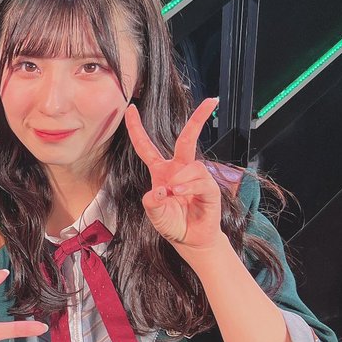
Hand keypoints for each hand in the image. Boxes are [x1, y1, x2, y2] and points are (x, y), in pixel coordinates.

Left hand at [124, 97, 223, 250]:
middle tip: (211, 101)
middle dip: (198, 119)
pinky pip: (200, 180)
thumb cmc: (171, 223)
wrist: (190, 240)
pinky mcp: (209, 188)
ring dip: (181, 180)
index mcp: (161, 171)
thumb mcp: (154, 213)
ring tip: (175, 196)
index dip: (137, 128)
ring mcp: (196, 177)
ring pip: (192, 165)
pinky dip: (189, 187)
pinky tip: (181, 194)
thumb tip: (160, 190)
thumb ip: (152, 203)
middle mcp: (179, 169)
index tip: (131, 108)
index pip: (146, 146)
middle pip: (186, 139)